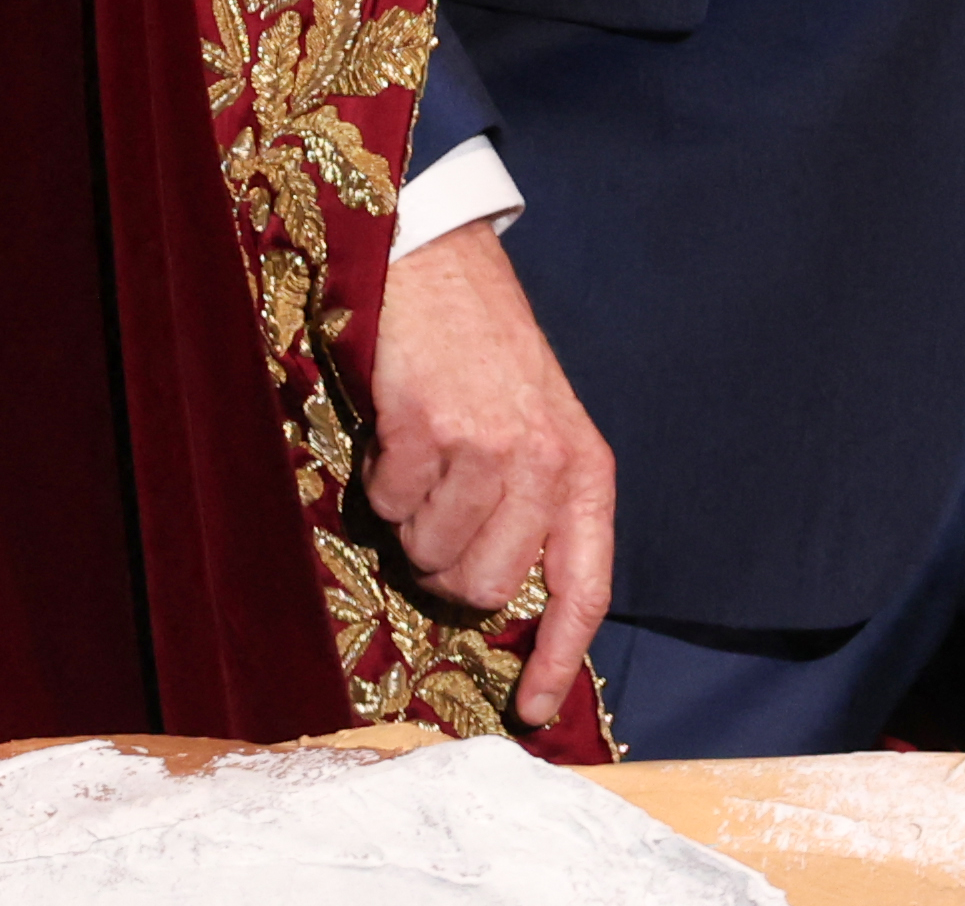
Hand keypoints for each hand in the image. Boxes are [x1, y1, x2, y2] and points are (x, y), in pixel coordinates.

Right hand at [365, 223, 615, 728]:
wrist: (437, 257)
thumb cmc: (485, 349)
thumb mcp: (541, 422)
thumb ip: (536, 504)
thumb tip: (503, 600)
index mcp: (584, 468)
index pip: (584, 586)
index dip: (558, 655)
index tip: (533, 707)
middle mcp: (544, 461)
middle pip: (485, 586)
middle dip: (446, 568)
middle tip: (435, 514)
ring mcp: (486, 445)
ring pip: (429, 551)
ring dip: (410, 518)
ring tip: (421, 457)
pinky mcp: (425, 429)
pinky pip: (388, 505)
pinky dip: (380, 481)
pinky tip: (397, 431)